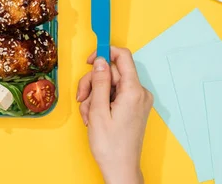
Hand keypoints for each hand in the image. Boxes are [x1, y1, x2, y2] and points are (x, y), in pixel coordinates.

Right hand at [77, 47, 152, 183]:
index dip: (104, 53)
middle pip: (112, 72)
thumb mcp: (98, 110)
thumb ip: (100, 82)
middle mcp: (139, 93)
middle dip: (93, 82)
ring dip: (95, 95)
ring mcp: (137, 101)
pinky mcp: (133, 107)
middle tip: (82, 98)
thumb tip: (100, 60)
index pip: (122, 57)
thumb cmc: (110, 145)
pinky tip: (94, 116)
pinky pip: (114, 95)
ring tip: (88, 113)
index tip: (89, 59)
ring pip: (110, 84)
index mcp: (133, 91)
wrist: (120, 168)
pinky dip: (101, 102)